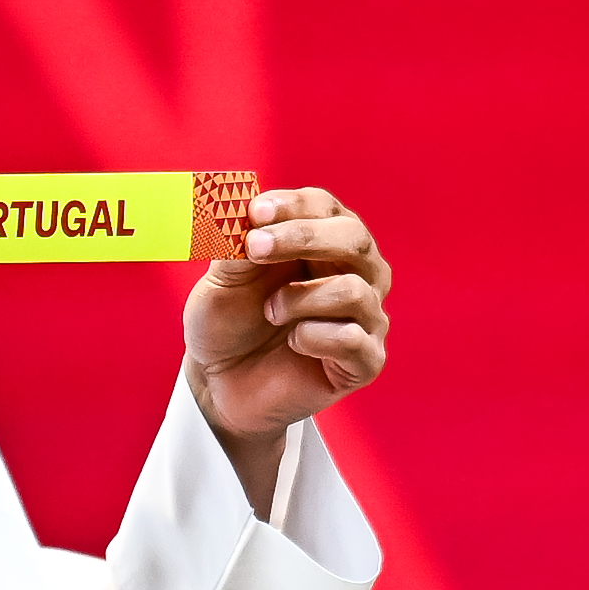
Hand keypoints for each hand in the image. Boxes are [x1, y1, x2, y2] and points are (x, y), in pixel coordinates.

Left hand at [184, 186, 389, 497]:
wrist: (222, 383)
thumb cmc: (229, 323)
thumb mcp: (222, 280)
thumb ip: (236, 246)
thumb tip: (245, 213)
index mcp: (325, 241)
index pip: (325, 207)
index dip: (293, 206)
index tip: (255, 212)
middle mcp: (357, 273)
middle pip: (355, 239)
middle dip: (303, 238)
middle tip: (256, 247)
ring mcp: (367, 317)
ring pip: (354, 291)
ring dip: (301, 298)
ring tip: (271, 312)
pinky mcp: (366, 361)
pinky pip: (354, 340)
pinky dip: (313, 337)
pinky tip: (292, 342)